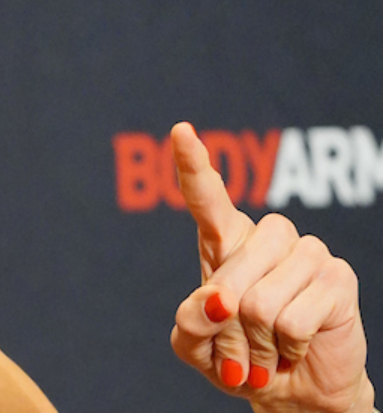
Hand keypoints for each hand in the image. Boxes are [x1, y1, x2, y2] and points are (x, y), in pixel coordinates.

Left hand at [168, 122, 372, 412]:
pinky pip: (293, 320)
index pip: (206, 197)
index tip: (181, 131)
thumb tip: (219, 300)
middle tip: (242, 348)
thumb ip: (190, 323)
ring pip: (261, 302)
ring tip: (270, 346)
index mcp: (223, 240)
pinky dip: (286, 347)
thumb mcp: (195, 346)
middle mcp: (266, 237)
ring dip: (258, 340)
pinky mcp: (337, 277)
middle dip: (228, 326)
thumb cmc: (238, 357)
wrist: (294, 390)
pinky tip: (295, 346)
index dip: (193, 163)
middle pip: (230, 274)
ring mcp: (305, 252)